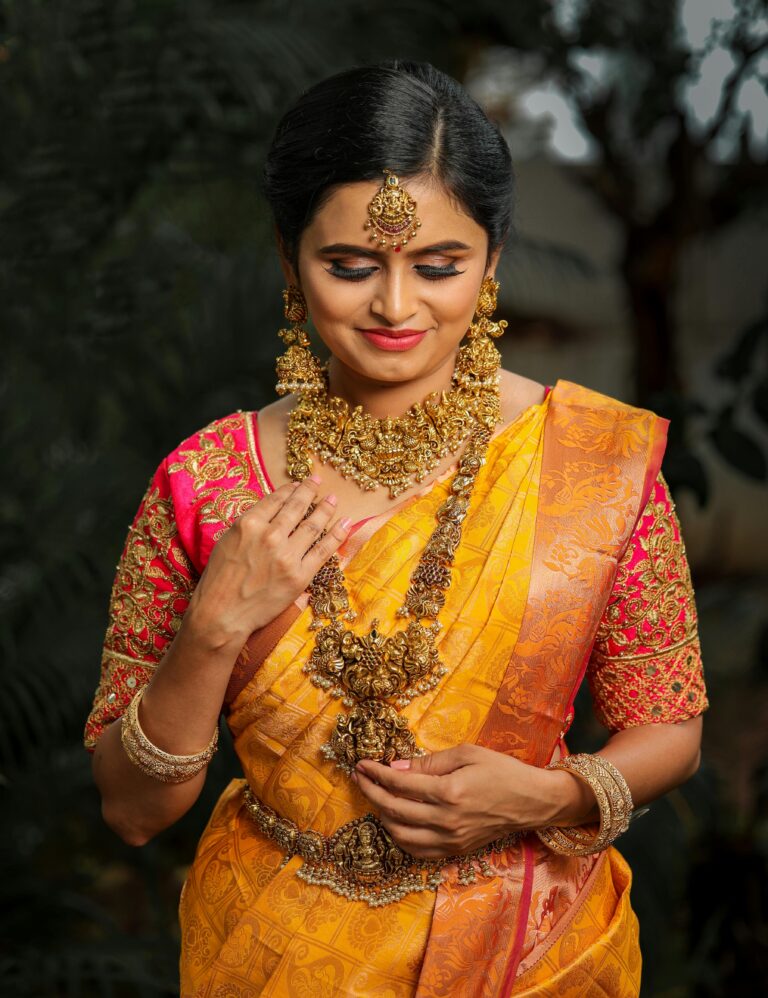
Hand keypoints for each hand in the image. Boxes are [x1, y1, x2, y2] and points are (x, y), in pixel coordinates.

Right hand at [184, 477, 350, 650]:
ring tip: (333, 499)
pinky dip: (337, 534)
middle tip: (317, 481)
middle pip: (296, 507)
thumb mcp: (226, 542)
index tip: (297, 484)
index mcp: (249, 524)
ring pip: (313, 525)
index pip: (275, 500)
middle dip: (309, 491)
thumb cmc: (218, 580)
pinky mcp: (300, 575)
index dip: (289, 490)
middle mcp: (270, 535)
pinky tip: (346, 523)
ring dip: (326, 509)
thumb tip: (269, 512)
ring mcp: (287, 555)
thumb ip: (248, 525)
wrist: (221, 614)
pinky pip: (324, 550)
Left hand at [354, 743, 579, 858]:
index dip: (376, 773)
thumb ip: (430, 761)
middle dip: (371, 792)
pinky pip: (417, 851)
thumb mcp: (467, 754)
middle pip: (394, 810)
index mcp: (449, 792)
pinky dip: (399, 838)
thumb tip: (397, 767)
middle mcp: (447, 820)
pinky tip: (395, 822)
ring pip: (401, 835)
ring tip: (375, 798)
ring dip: (381, 817)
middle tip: (360, 778)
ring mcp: (451, 840)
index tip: (362, 764)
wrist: (533, 801)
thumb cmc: (502, 770)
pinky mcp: (455, 851)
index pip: (400, 784)